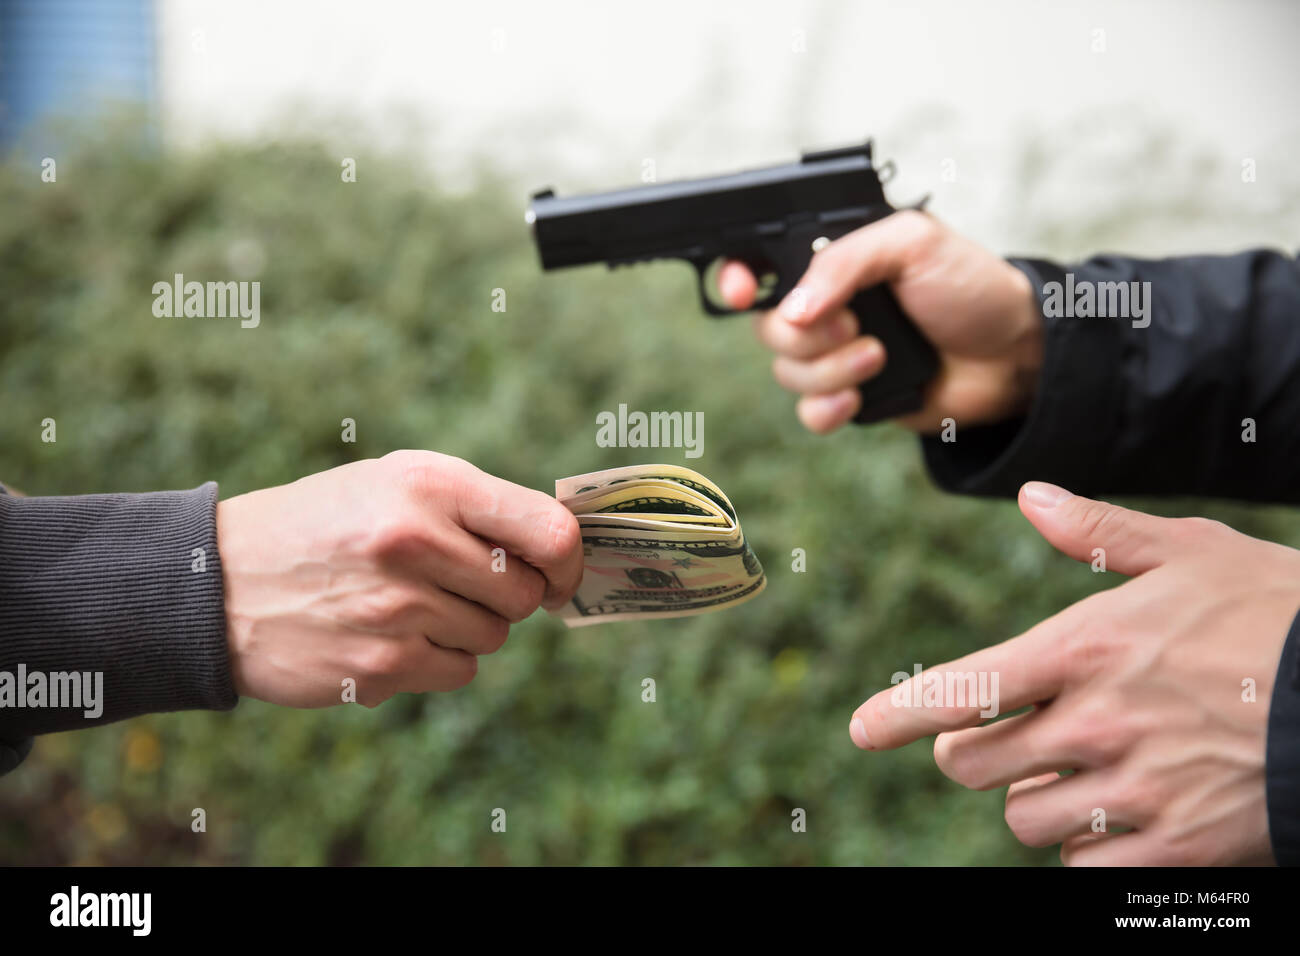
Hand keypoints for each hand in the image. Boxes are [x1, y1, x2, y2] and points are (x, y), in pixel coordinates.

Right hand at [216, 450, 582, 707]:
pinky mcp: (379, 664)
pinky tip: (393, 635)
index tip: (560, 574)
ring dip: (468, 627)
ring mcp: (396, 607)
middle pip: (524, 593)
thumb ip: (474, 507)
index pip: (548, 530)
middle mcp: (414, 540)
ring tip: (412, 603)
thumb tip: (562, 551)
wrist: (217, 581)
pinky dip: (439, 661)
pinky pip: (459, 672)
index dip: (569, 560)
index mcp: (428, 484)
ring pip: (493, 636)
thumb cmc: (326, 525)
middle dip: (508, 595)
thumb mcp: (392, 483)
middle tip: (463, 584)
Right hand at [718, 211, 1043, 433]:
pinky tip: (860, 397)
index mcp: (830, 261)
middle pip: (766, 328)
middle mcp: (824, 307)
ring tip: (881, 355)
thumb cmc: (969, 285)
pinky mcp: (849, 397)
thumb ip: (844, 262)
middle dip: (809, 333)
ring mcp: (834, 355)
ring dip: (832, 369)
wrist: (1014, 353)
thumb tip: (791, 308)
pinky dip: (829, 407)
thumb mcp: (911, 243)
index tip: (743, 292)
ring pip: (787, 373)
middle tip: (858, 322)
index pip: (758, 264)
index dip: (735, 278)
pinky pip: (808, 412)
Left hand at [849, 482, 1299, 864]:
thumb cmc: (1277, 614)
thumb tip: (1032, 497)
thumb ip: (1100, 533)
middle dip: (972, 750)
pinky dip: (1088, 846)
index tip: (862, 730)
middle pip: (971, 763)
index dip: (899, 714)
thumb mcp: (1193, 553)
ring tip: (1079, 770)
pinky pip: (1083, 867)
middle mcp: (1096, 724)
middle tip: (1003, 736)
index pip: (962, 688)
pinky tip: (1122, 812)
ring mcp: (1134, 793)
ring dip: (1034, 798)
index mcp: (1086, 647)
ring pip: (1023, 818)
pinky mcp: (1174, 850)